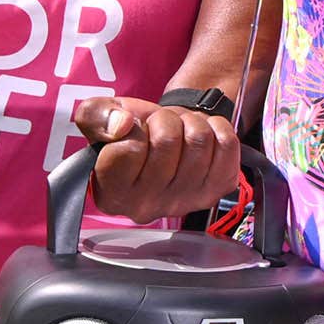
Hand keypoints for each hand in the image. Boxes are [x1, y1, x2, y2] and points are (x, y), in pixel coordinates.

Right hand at [73, 94, 243, 222]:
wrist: (165, 137)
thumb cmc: (131, 132)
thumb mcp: (99, 117)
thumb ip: (96, 116)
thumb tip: (123, 125)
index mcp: (111, 195)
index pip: (129, 148)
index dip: (133, 126)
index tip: (132, 131)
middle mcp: (147, 207)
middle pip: (168, 140)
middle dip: (164, 120)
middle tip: (159, 128)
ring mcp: (185, 201)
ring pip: (199, 139)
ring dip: (190, 122)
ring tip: (179, 132)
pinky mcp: (217, 190)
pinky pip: (227, 144)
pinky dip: (216, 128)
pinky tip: (202, 137)